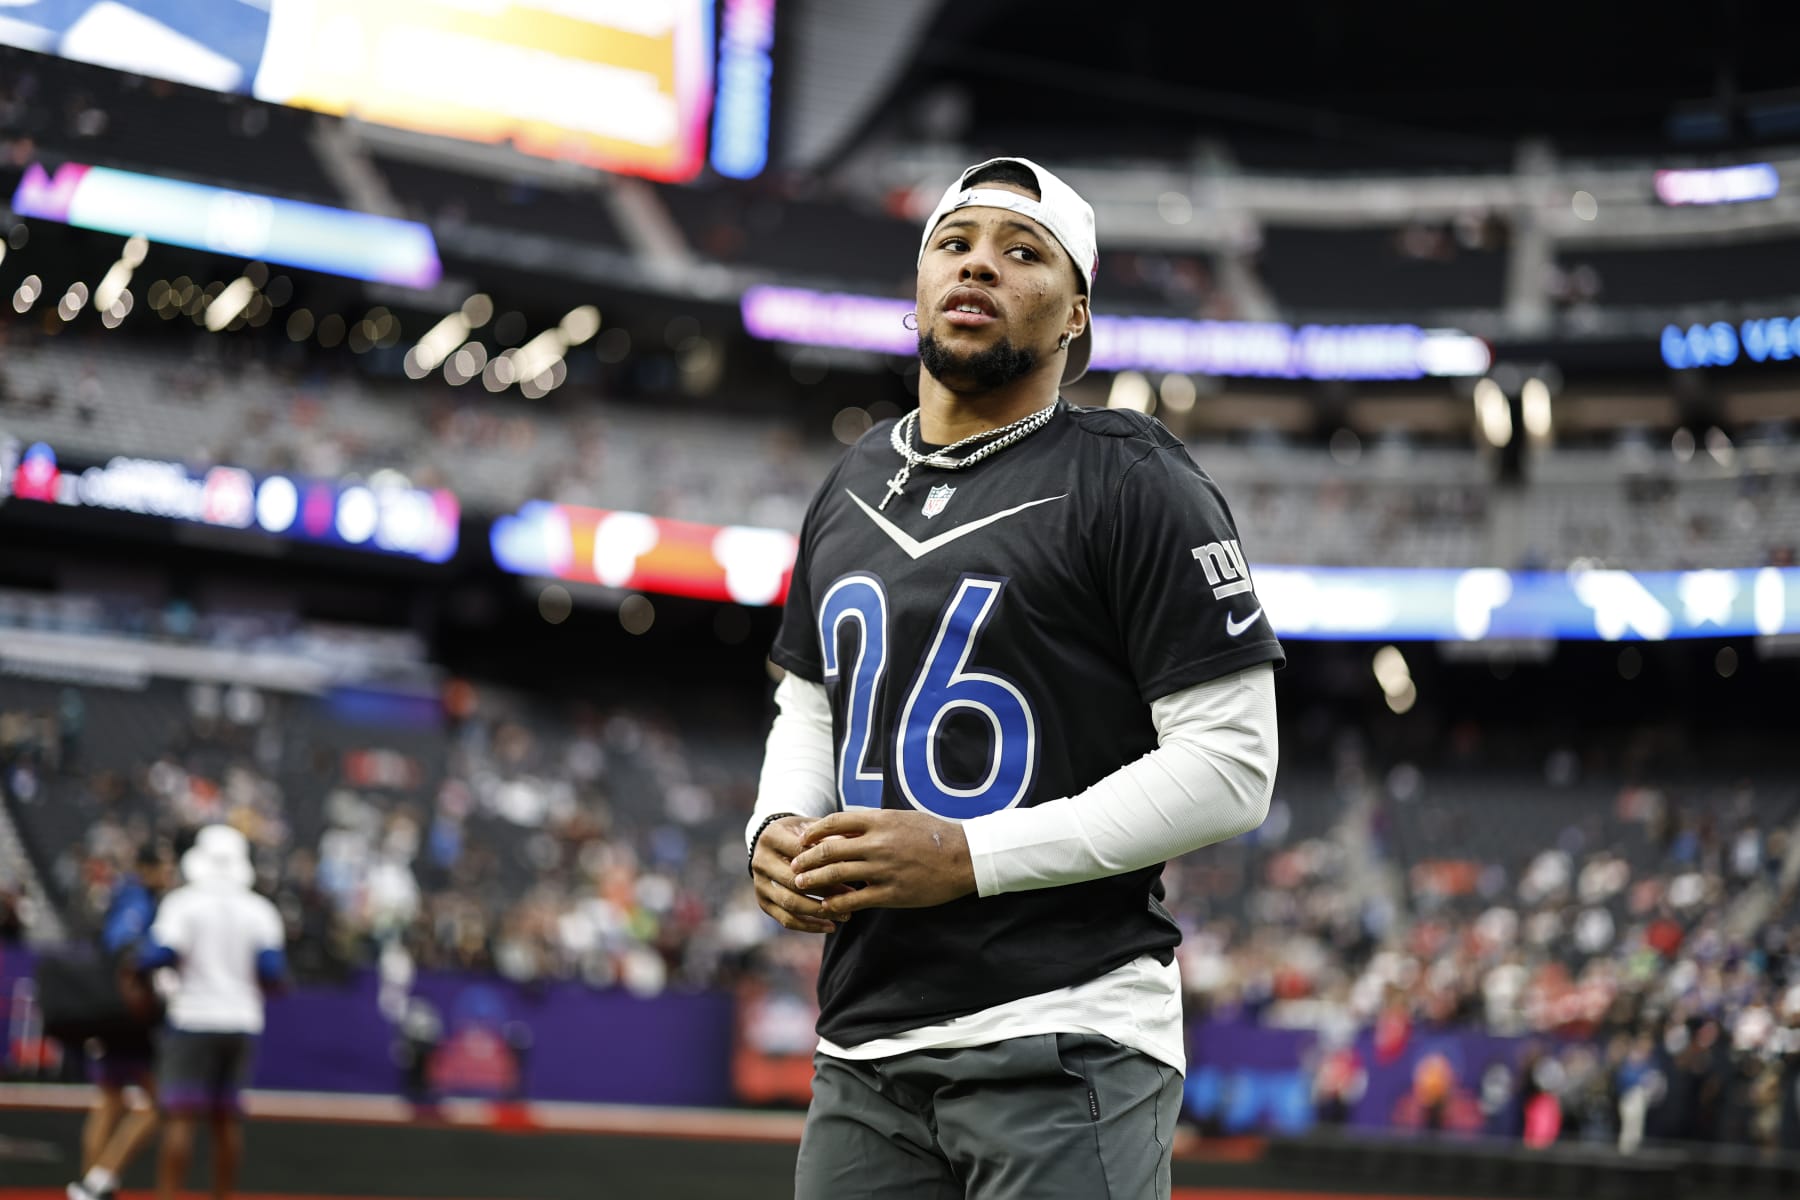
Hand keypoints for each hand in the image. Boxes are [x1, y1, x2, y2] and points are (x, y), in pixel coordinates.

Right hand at [751, 815, 847, 934]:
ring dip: (820, 912)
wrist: (774, 843)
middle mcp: (760, 861)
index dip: (824, 863)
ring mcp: (759, 883)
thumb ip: (827, 836)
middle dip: (825, 891)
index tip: (850, 871)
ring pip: (790, 903)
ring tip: (845, 914)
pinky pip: (786, 920)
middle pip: (794, 881)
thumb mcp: (810, 828)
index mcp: (771, 837)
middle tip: (851, 895)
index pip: (799, 853)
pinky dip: (809, 926)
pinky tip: (830, 926)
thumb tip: (849, 852)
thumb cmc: (800, 834)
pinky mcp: (763, 902)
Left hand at [790, 810, 975, 915]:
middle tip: (793, 867)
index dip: (814, 832)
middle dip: (806, 860)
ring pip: (837, 875)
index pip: (835, 822)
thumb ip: (874, 823)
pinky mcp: (891, 893)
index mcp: (880, 821)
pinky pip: (855, 900)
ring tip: (800, 885)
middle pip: (829, 850)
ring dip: (814, 881)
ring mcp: (883, 869)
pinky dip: (836, 903)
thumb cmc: (934, 835)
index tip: (802, 840)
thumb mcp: (902, 819)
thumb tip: (845, 828)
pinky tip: (826, 906)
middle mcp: (878, 843)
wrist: (964, 858)